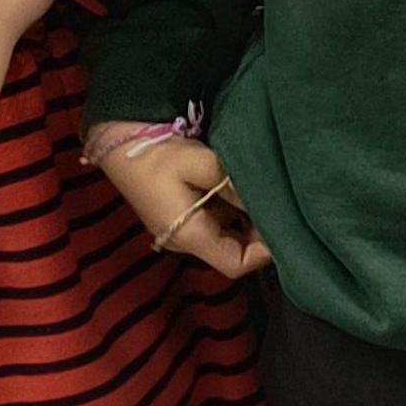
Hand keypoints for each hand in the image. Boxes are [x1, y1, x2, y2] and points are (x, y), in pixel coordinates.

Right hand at [95, 128, 269, 276]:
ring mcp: (181, 229)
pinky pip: (215, 222)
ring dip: (247, 220)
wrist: (120, 141)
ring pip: (226, 236)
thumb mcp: (204, 165)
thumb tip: (269, 202)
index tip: (285, 225)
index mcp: (190, 236)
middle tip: (282, 206)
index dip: (264, 252)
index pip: (236, 264)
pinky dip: (233, 211)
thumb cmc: (159, 155)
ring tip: (268, 195)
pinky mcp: (180, 216)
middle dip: (260, 233)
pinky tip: (245, 190)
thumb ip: (237, 187)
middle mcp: (185, 241)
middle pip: (233, 251)